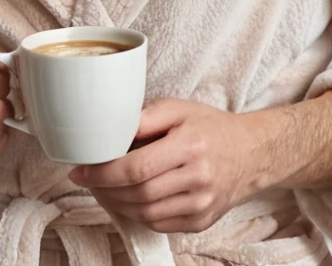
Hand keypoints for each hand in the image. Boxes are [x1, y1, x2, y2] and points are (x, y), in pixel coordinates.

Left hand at [67, 98, 262, 233]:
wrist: (251, 153)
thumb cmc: (211, 127)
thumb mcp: (180, 108)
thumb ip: (146, 116)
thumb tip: (112, 128)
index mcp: (190, 146)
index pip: (137, 168)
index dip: (103, 173)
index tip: (80, 170)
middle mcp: (198, 179)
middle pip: (138, 194)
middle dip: (104, 189)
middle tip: (88, 179)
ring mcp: (201, 205)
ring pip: (145, 213)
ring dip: (116, 203)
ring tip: (103, 188)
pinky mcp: (200, 222)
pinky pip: (159, 223)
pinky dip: (137, 212)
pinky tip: (128, 197)